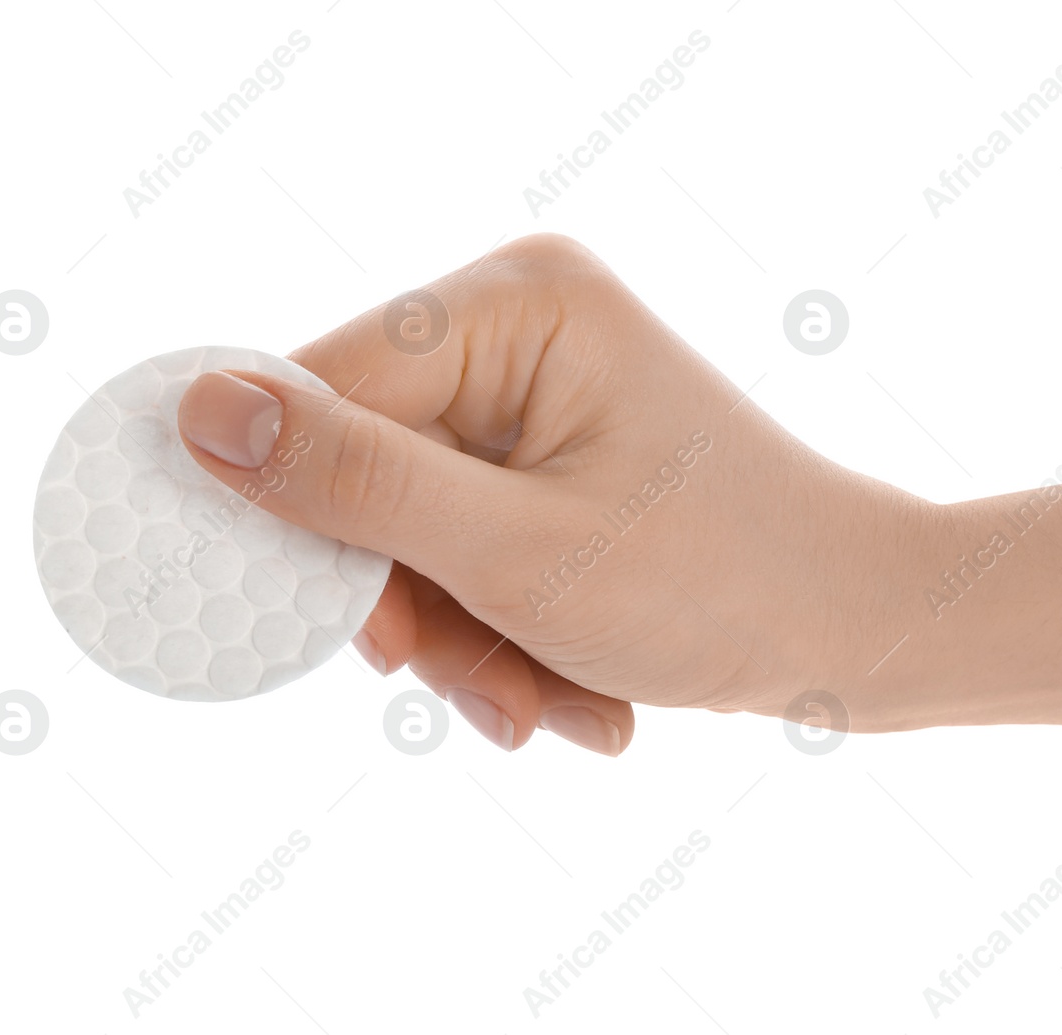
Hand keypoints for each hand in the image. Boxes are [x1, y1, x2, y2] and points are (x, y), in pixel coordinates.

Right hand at [177, 234, 922, 753]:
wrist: (860, 634)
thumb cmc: (723, 582)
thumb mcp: (517, 552)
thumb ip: (355, 485)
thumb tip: (201, 413)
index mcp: (516, 302)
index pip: (324, 388)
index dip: (301, 515)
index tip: (317, 623)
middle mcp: (520, 329)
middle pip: (367, 473)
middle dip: (419, 606)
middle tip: (477, 688)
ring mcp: (536, 398)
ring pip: (413, 533)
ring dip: (468, 643)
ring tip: (549, 706)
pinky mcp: (549, 463)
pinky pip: (467, 552)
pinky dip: (505, 637)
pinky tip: (574, 691)